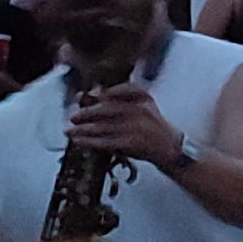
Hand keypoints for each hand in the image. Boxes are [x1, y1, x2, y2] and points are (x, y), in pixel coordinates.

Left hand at [67, 80, 185, 169]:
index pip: (122, 90)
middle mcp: (141, 111)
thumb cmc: (157, 130)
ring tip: (69, 131)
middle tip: (74, 116)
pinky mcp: (130, 143)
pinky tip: (79, 141)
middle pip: (108, 109)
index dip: (104, 93)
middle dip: (88, 113)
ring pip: (103, 127)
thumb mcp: (147, 108)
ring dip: (83, 130)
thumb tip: (97, 94)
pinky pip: (104, 142)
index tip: (90, 94)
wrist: (173, 151)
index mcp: (145, 99)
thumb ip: (126, 100)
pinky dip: (89, 142)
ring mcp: (135, 127)